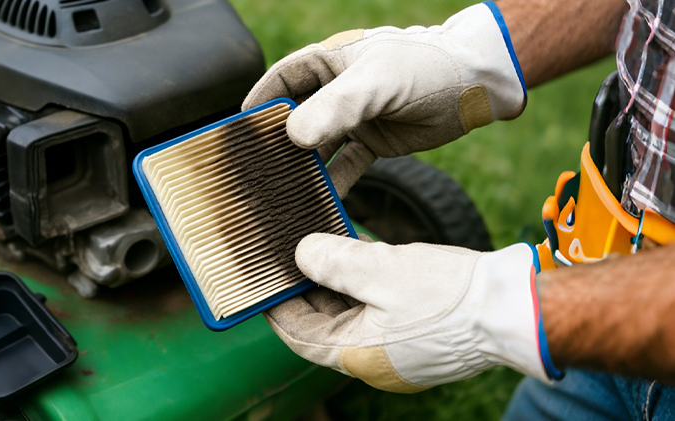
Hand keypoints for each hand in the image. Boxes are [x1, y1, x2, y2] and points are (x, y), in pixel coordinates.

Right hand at [243, 3, 525, 197]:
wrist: (478, 85)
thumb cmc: (427, 66)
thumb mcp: (378, 81)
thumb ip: (337, 107)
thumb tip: (293, 137)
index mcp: (329, 63)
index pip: (281, 82)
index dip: (258, 106)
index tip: (237, 133)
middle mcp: (336, 91)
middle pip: (295, 119)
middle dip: (276, 144)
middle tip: (256, 172)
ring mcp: (355, 118)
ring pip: (319, 147)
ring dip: (304, 169)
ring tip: (284, 193)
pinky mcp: (375, 142)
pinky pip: (346, 165)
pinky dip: (334, 183)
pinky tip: (321, 201)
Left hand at [265, 234, 559, 392]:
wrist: (517, 311)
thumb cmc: (451, 295)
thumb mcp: (382, 269)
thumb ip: (333, 262)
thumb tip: (300, 254)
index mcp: (357, 356)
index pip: (297, 335)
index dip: (277, 306)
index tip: (263, 279)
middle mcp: (374, 364)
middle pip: (323, 327)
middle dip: (307, 292)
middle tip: (291, 257)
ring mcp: (398, 356)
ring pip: (352, 320)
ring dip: (338, 289)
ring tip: (325, 251)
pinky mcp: (419, 343)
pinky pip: (378, 318)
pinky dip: (365, 293)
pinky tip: (365, 263)